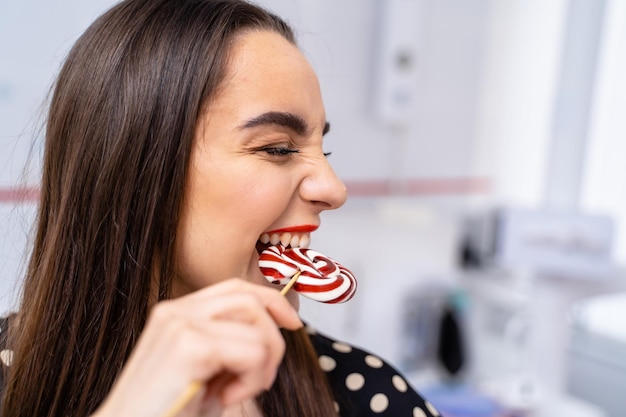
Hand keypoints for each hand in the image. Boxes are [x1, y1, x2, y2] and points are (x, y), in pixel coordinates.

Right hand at [93, 278, 302, 416]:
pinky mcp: (188, 346)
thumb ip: (230, 342)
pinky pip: (252, 352)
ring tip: (237, 392)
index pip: (236, 288)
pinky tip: (224, 398)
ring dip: (262, 365)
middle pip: (251, 300)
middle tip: (261, 380)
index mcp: (178, 312)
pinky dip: (251, 379)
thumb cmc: (168, 411)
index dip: (271, 300)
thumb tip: (273, 328)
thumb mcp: (206, 369)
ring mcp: (180, 324)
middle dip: (273, 340)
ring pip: (257, 327)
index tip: (292, 323)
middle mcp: (177, 311)